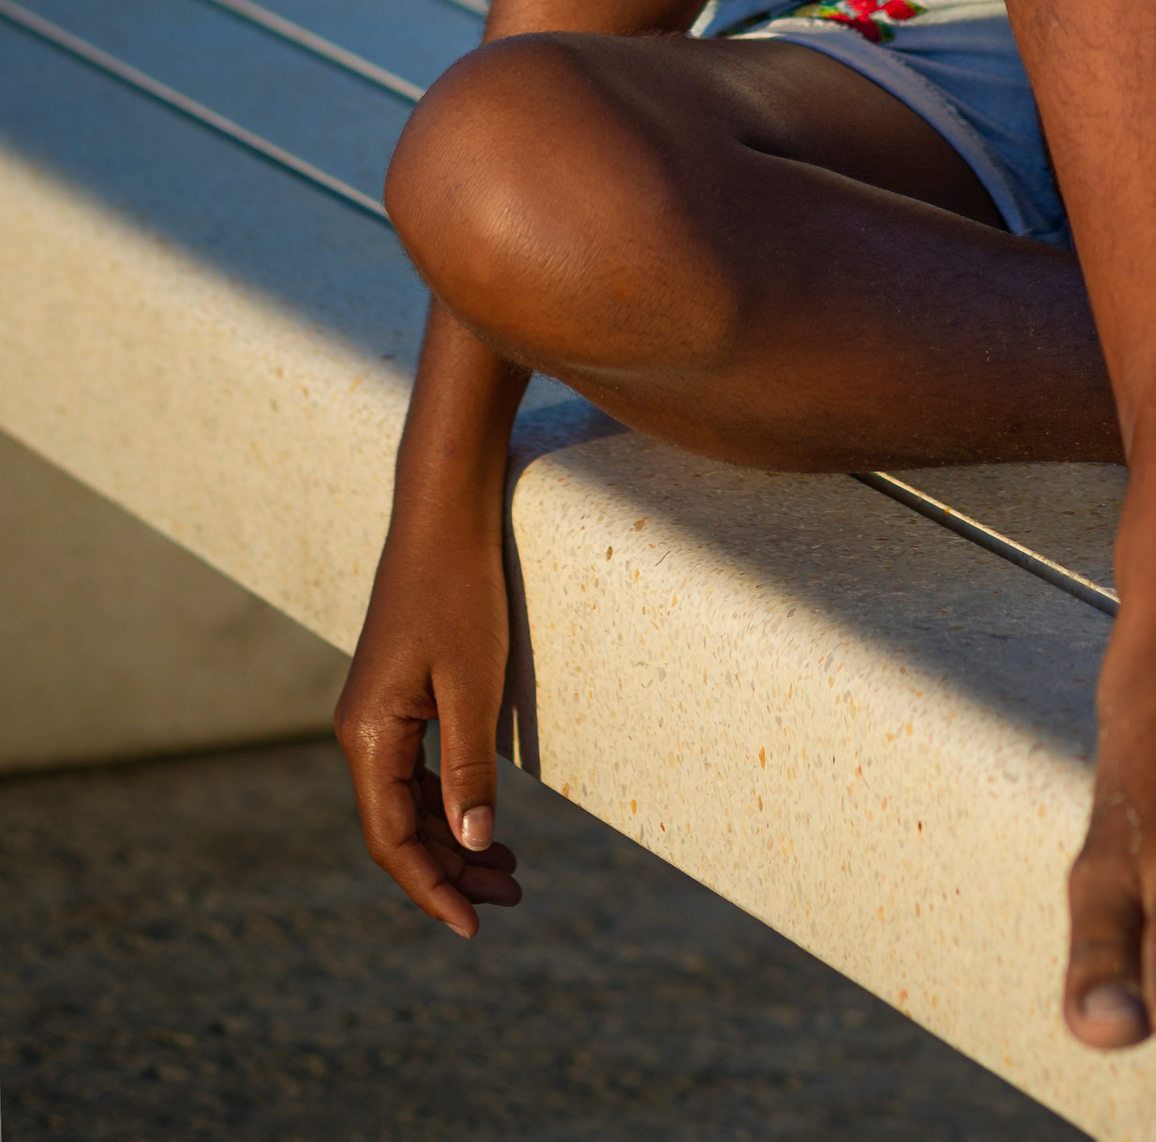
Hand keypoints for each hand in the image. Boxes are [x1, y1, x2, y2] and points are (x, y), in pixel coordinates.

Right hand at [335, 496, 521, 937]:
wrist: (445, 511)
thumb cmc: (461, 589)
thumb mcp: (473, 684)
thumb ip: (469, 765)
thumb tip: (472, 842)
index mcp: (368, 735)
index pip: (391, 839)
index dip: (430, 887)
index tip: (471, 926)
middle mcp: (361, 731)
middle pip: (399, 828)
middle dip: (450, 870)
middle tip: (511, 898)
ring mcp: (377, 712)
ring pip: (408, 801)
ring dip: (453, 838)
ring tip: (508, 872)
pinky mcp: (398, 694)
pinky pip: (415, 769)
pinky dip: (448, 799)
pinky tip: (485, 817)